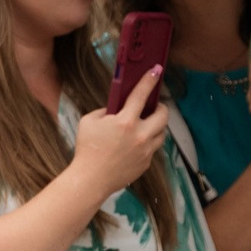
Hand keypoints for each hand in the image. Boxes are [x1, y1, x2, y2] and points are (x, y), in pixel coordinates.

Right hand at [69, 67, 168, 193]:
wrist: (91, 179)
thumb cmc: (87, 149)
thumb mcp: (89, 121)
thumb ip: (106, 111)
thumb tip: (117, 109)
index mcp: (125, 122)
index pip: (141, 95)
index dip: (149, 80)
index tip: (156, 71)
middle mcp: (140, 135)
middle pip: (163, 116)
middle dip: (161, 108)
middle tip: (154, 107)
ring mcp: (145, 151)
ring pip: (161, 133)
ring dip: (155, 127)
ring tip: (144, 126)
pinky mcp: (146, 163)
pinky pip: (152, 149)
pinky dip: (146, 143)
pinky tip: (133, 145)